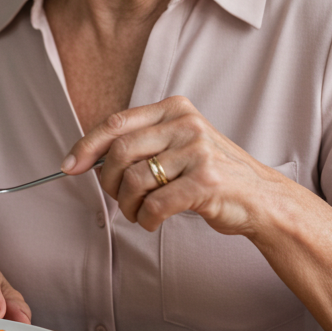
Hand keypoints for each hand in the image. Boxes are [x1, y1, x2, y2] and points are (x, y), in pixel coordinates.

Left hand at [61, 95, 291, 236]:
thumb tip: (86, 158)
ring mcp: (198, 151)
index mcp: (174, 108)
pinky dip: (146, 218)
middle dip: (109, 181)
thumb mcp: (177, 145)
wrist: (262, 200)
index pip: (116, 123)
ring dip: (127, 205)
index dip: (86, 146)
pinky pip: (155, 203)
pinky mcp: (207, 181)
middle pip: (121, 151)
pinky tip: (151, 222)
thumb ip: (141, 143)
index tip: (69, 166)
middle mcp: (186, 124)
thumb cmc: (209, 174)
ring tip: (137, 213)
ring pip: (135, 179)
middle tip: (118, 198)